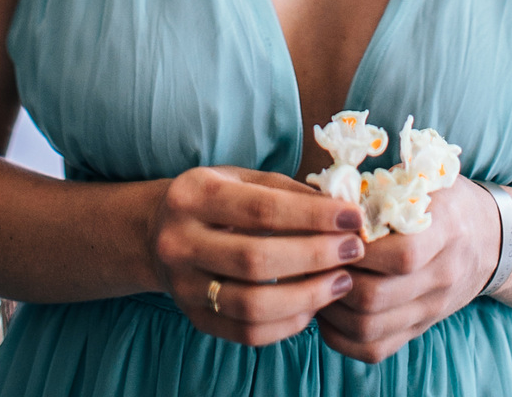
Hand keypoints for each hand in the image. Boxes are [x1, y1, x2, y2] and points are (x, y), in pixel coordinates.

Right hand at [149, 166, 365, 348]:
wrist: (158, 233)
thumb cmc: (215, 199)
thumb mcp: (242, 179)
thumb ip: (287, 191)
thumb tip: (342, 205)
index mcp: (194, 194)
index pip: (262, 209)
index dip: (312, 215)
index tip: (352, 217)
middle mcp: (180, 241)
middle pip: (256, 259)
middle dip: (314, 256)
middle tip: (353, 251)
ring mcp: (183, 285)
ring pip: (251, 304)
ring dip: (307, 296)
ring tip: (341, 281)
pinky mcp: (193, 318)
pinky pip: (246, 333)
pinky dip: (286, 324)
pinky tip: (312, 307)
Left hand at [318, 178, 500, 364]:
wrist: (491, 240)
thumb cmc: (448, 201)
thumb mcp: (426, 180)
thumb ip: (385, 187)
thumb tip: (330, 193)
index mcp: (447, 231)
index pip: (403, 254)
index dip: (359, 248)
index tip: (333, 231)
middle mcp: (442, 277)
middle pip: (378, 297)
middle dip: (334, 278)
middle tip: (312, 258)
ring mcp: (431, 309)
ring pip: (370, 328)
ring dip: (332, 310)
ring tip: (315, 283)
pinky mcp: (420, 329)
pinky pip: (375, 349)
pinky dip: (342, 337)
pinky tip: (328, 312)